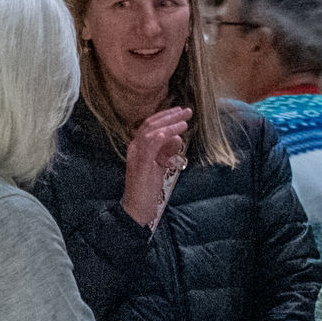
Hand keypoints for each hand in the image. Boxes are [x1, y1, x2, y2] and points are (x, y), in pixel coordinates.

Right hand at [120, 107, 187, 228]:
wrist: (136, 210)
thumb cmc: (147, 190)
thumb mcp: (159, 167)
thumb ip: (166, 152)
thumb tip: (177, 137)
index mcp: (137, 147)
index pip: (150, 125)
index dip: (165, 116)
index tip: (180, 111)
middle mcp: (134, 148)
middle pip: (150, 124)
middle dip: (170, 116)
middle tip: (187, 111)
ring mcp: (136, 157)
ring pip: (150, 132)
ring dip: (168, 124)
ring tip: (184, 121)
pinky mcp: (140, 166)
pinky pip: (149, 146)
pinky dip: (161, 137)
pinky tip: (173, 132)